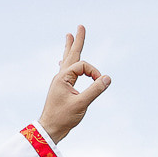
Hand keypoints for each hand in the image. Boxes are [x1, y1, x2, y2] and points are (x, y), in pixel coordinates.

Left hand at [37, 27, 110, 143]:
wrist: (49, 130)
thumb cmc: (63, 118)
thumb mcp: (81, 104)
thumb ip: (94, 90)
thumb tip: (107, 78)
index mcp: (63, 78)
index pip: (83, 66)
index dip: (94, 72)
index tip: (100, 82)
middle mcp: (60, 77)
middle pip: (71, 55)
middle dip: (77, 41)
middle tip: (80, 26)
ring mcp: (60, 82)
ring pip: (67, 61)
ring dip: (70, 48)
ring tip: (69, 36)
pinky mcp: (61, 89)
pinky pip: (65, 71)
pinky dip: (66, 63)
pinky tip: (61, 61)